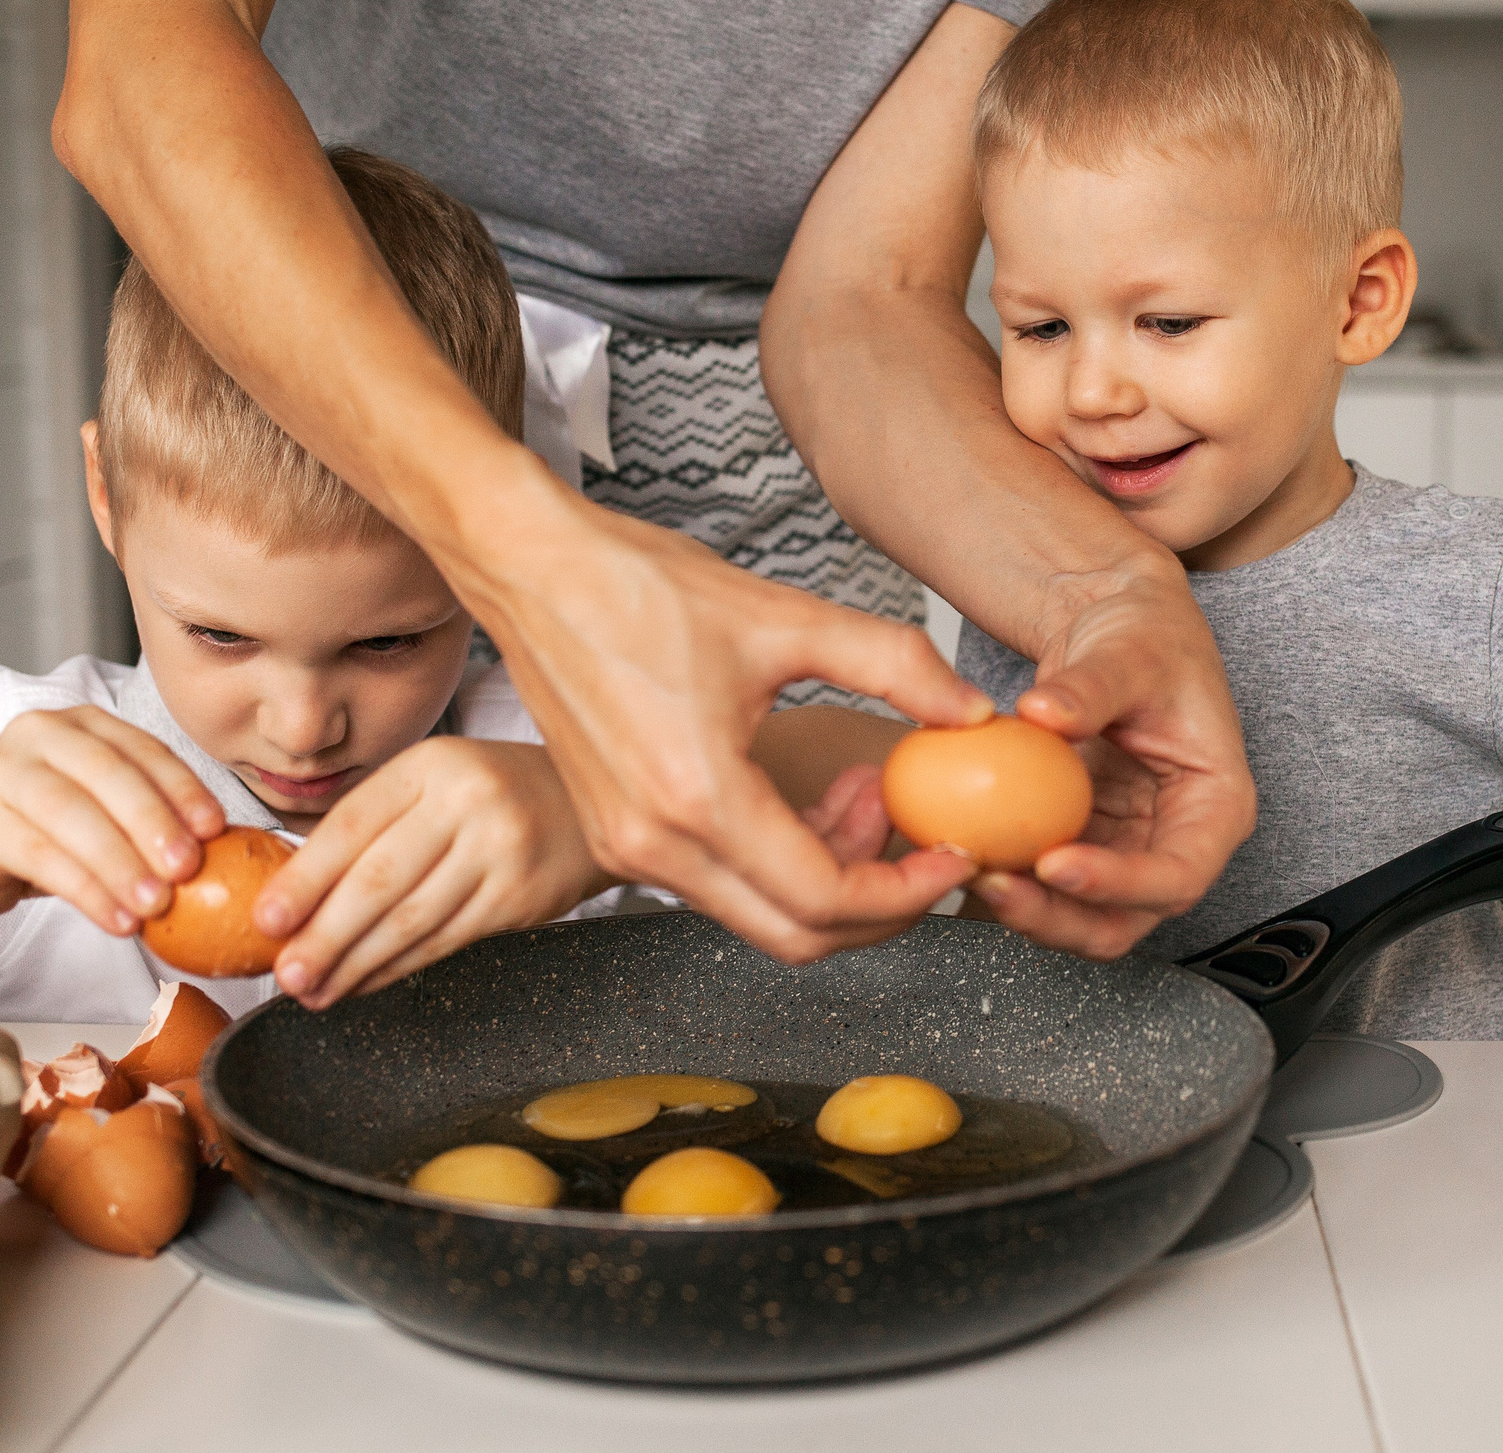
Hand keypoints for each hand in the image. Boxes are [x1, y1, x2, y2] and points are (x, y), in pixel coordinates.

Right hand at [0, 706, 224, 933]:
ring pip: (73, 815)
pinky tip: (117, 918)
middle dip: (155, 823)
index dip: (183, 789)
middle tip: (189, 869)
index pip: (143, 750)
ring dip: (122, 863)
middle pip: (109, 776)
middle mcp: (38, 735)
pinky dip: (86, 890)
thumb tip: (223, 850)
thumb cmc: (34, 833)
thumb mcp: (96, 813)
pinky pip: (40, 856)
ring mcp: (0, 773)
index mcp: (82, 724)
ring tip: (156, 904)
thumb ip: (145, 817)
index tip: (216, 829)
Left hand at [252, 738, 612, 1006]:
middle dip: (324, 935)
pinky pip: (445, 940)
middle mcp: (467, 801)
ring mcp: (499, 849)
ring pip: (411, 919)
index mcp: (431, 764)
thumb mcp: (434, 781)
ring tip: (315, 991)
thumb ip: (374, 825)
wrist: (589, 804)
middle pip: (379, 880)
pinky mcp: (520, 896)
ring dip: (355, 963)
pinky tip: (365, 982)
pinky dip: (398, 967)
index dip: (305, 879)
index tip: (267, 920)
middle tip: (286, 974)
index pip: (352, 825)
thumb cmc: (493, 794)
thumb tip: (293, 894)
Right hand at [436, 471, 982, 962]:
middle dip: (878, 902)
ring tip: (870, 791)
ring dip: (830, 873)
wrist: (533, 568)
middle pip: (794, 935)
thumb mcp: (786, 616)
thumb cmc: (640, 585)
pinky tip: (813, 791)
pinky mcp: (620, 833)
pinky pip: (721, 882)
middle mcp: (654, 843)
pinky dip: (782, 858)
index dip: (906, 891)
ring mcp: (629, 847)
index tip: (953, 856)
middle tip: (924, 840)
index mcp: (696, 797)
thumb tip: (969, 711)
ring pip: (758, 913)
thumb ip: (894, 663)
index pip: (824, 899)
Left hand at [963, 567, 1256, 958]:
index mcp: (1214, 807)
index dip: (1119, 885)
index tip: (1054, 861)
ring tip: (970, 870)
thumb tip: (1042, 715)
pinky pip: (1046, 881)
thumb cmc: (1148, 635)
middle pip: (1126, 918)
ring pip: (1080, 914)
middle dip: (1059, 917)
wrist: (1119, 623)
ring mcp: (1125, 847)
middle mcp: (1175, 841)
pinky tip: (966, 853)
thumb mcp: (1127, 652)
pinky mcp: (1082, 840)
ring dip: (1026, 908)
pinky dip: (1009, 878)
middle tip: (996, 883)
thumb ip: (1090, 687)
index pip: (1177, 874)